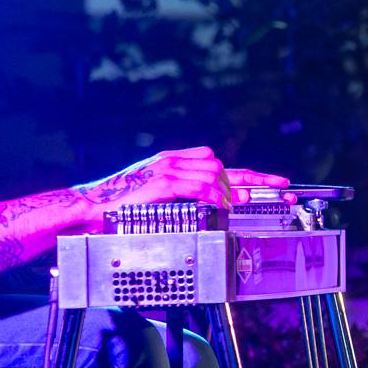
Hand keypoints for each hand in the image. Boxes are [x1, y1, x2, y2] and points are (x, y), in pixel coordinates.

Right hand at [80, 148, 276, 213]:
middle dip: (246, 183)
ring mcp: (167, 170)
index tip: (275, 182)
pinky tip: (219, 204)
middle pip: (221, 168)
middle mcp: (173, 161)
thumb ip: (184, 189)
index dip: (251, 174)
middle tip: (258, 198)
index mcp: (173, 160)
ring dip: (228, 192)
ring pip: (214, 175)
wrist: (92, 206)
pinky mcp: (162, 183)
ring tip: (233, 206)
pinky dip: (213, 196)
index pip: (220, 163)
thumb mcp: (156, 190)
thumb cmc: (122, 203)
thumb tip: (218, 199)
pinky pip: (198, 187)